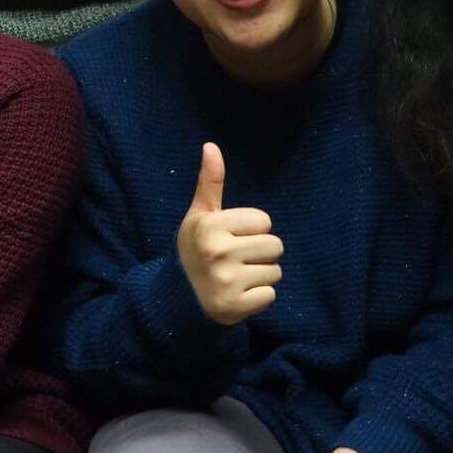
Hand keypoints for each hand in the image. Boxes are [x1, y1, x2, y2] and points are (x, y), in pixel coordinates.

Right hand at [176, 143, 280, 325]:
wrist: (177, 298)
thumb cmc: (195, 249)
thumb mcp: (199, 216)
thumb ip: (210, 182)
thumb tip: (211, 146)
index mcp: (210, 226)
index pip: (264, 221)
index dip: (252, 230)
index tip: (231, 238)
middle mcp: (217, 252)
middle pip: (275, 246)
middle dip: (260, 253)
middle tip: (236, 260)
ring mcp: (226, 281)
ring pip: (275, 271)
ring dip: (261, 275)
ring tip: (237, 277)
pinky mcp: (235, 306)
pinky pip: (270, 295)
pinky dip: (258, 297)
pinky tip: (238, 294)